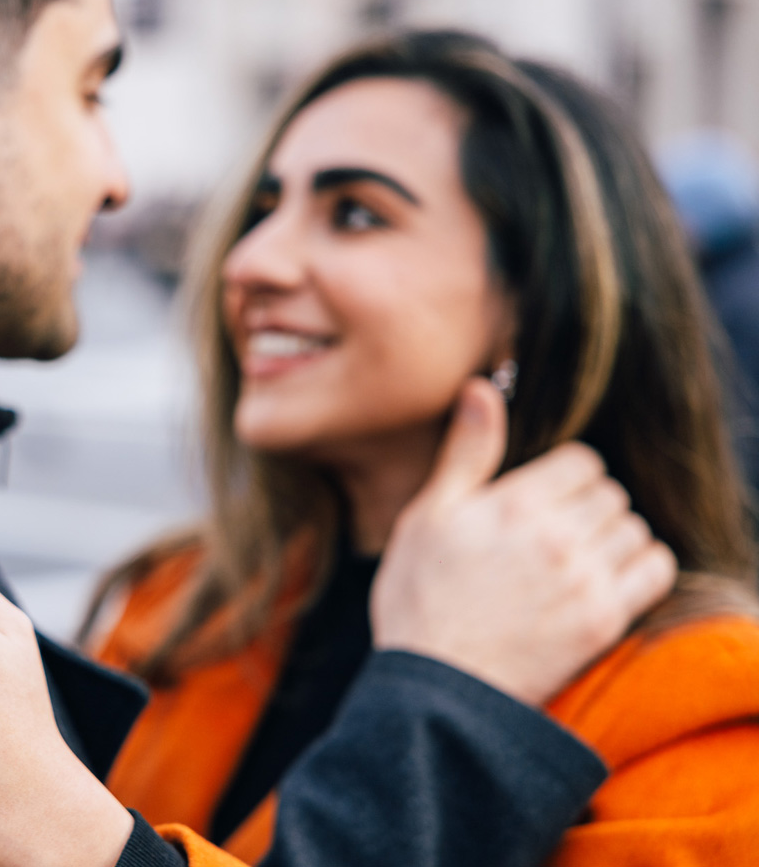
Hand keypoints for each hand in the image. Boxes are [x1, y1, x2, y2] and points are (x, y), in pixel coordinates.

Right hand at [373, 380, 677, 705]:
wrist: (435, 687)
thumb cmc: (418, 597)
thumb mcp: (426, 515)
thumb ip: (467, 451)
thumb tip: (483, 387)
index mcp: (513, 502)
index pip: (583, 462)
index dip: (564, 478)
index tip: (541, 502)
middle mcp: (557, 535)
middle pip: (612, 495)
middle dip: (589, 507)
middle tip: (555, 534)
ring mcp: (585, 579)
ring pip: (635, 530)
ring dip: (615, 539)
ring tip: (579, 560)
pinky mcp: (604, 619)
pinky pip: (655, 570)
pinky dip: (642, 568)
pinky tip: (608, 579)